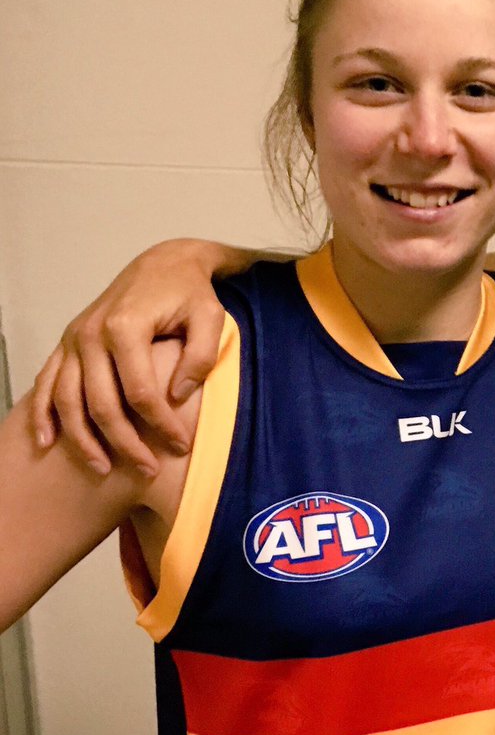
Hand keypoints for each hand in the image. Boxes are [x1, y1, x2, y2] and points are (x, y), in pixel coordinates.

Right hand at [28, 239, 229, 475]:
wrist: (163, 264)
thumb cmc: (190, 292)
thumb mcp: (210, 317)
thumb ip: (200, 356)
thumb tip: (177, 396)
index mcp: (126, 327)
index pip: (141, 393)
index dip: (161, 425)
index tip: (181, 447)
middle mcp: (91, 334)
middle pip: (101, 404)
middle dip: (124, 442)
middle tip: (148, 469)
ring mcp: (73, 339)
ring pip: (68, 401)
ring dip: (82, 440)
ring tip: (103, 470)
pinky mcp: (67, 342)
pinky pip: (47, 383)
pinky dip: (44, 414)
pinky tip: (48, 443)